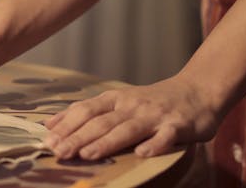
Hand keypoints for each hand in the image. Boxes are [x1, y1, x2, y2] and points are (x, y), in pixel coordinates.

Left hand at [43, 74, 220, 159]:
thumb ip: (89, 112)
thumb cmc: (153, 101)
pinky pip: (166, 136)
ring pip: (128, 129)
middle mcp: (132, 105)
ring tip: (88, 154)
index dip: (66, 124)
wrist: (197, 90)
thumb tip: (52, 124)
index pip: (86, 110)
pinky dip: (154, 144)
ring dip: (107, 142)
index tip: (48, 140)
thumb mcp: (119, 101)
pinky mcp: (178, 126)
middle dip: (78, 137)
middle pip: (101, 122)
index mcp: (116, 99)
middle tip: (60, 152)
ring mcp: (155, 115)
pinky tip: (142, 153)